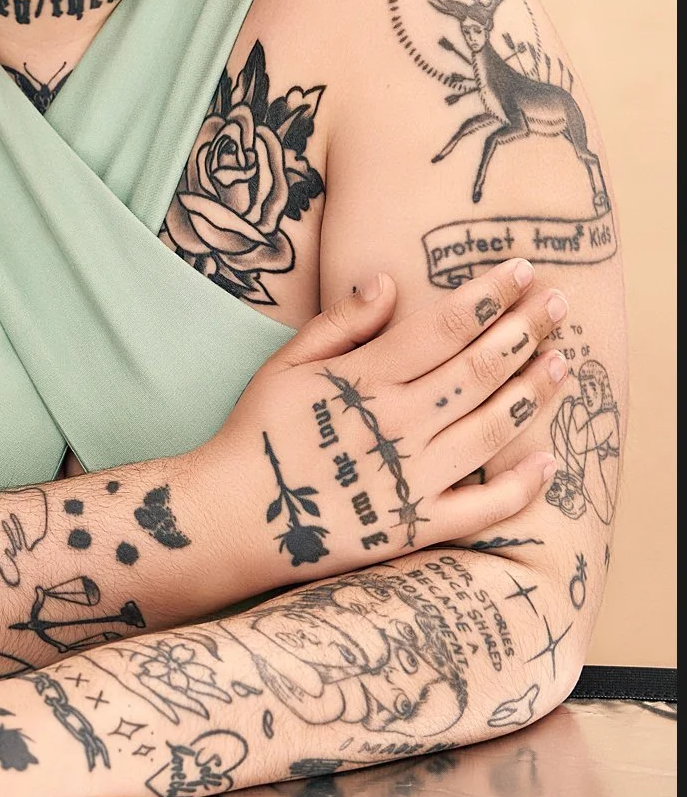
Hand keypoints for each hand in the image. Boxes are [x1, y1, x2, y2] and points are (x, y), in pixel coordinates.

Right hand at [210, 258, 565, 577]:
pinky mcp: (416, 526)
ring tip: (565, 363)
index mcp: (366, 379)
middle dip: (526, 330)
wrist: (232, 518)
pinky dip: (521, 485)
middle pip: (478, 368)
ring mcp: (411, 478)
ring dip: (532, 392)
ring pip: (491, 428)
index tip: (522, 269)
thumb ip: (341, 323)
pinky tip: (547, 460)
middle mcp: (397, 424)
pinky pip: (482, 507)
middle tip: (561, 303)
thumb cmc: (257, 432)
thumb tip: (389, 279)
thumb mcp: (286, 364)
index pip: (444, 326)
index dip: (489, 295)